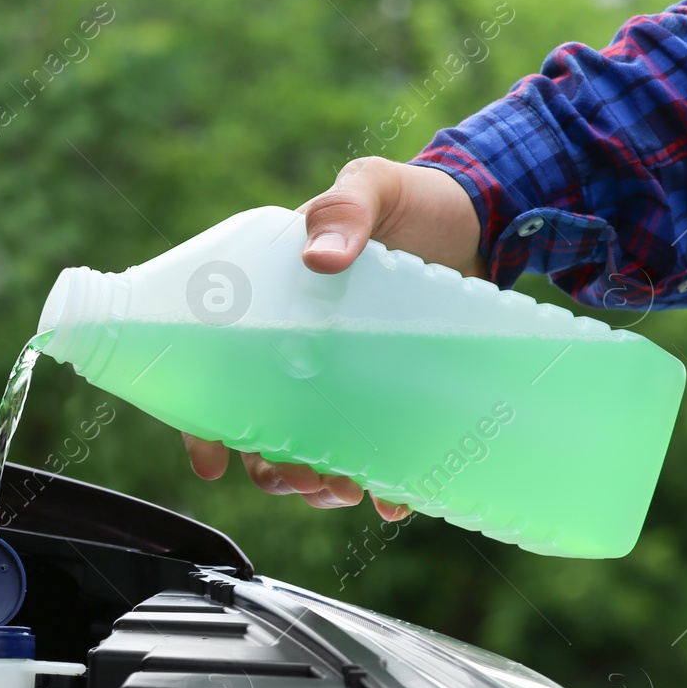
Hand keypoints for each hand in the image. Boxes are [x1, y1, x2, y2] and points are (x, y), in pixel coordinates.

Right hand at [183, 157, 484, 522]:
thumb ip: (344, 211)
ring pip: (312, 451)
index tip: (211, 463)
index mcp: (271, 305)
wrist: (485, 218)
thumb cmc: (412, 199)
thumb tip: (321, 258)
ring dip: (317, 486)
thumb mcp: (370, 188)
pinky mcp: (393, 394)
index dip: (201, 425)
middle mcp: (299, 351)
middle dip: (271, 469)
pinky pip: (377, 452)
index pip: (215, 373)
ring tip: (342, 490)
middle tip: (298, 478)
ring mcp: (346, 379)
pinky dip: (381, 485)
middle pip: (261, 430)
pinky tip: (393, 499)